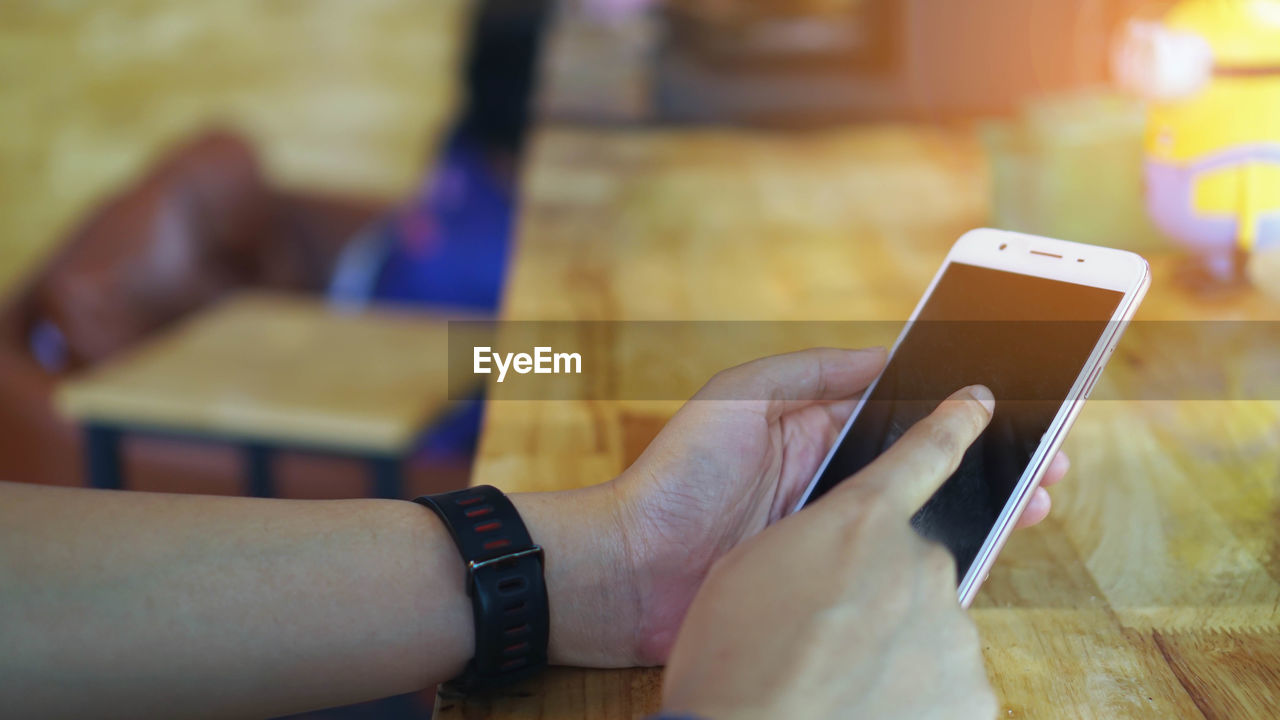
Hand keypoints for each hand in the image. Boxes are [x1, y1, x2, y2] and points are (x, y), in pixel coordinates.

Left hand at [610, 347, 1065, 663]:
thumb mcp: (742, 395)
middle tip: (1052, 459)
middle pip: (928, 466)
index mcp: (815, 430)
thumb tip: (885, 355)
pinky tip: (991, 552)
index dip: (959, 408)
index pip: (903, 413)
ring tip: (1041, 500)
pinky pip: (899, 570)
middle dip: (991, 461)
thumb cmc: (677, 475)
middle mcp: (833, 482)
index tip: (1016, 401)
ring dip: (985, 508)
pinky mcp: (829, 585)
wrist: (628, 569)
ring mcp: (834, 535)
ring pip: (925, 517)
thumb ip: (812, 372)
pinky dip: (947, 561)